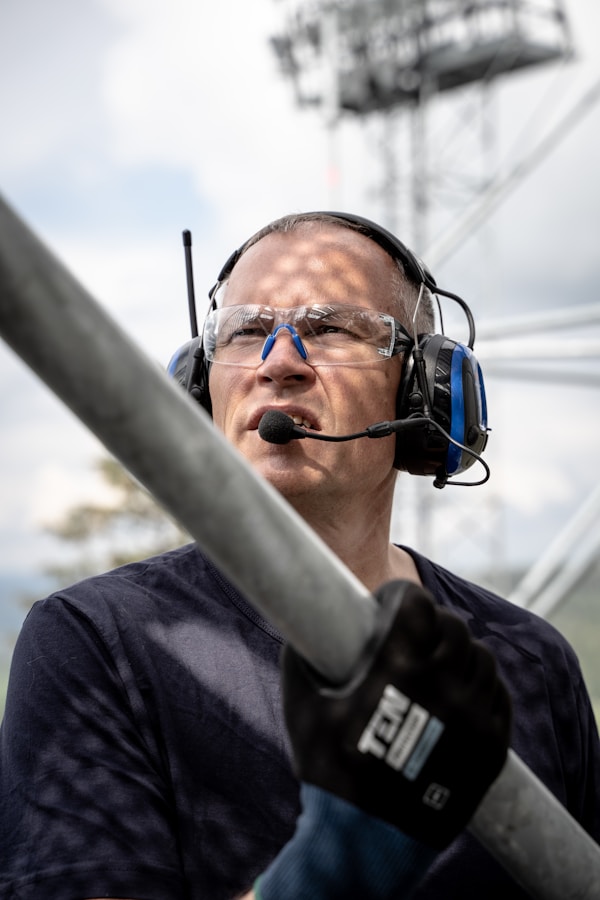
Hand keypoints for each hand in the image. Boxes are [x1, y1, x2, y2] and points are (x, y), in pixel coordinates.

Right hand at [282, 579, 511, 849]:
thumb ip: (300, 659)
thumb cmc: (330, 773)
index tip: (391, 605)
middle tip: (415, 635)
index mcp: (397, 669)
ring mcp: (473, 718)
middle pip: (454, 626)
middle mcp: (443, 687)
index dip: (402, 598)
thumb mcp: (302, 709)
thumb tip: (299, 628)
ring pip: (483, 658)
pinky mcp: (491, 747)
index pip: (418, 603)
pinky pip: (499, 696)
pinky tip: (461, 691)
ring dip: (461, 652)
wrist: (368, 842)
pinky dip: (482, 685)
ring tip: (440, 663)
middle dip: (433, 623)